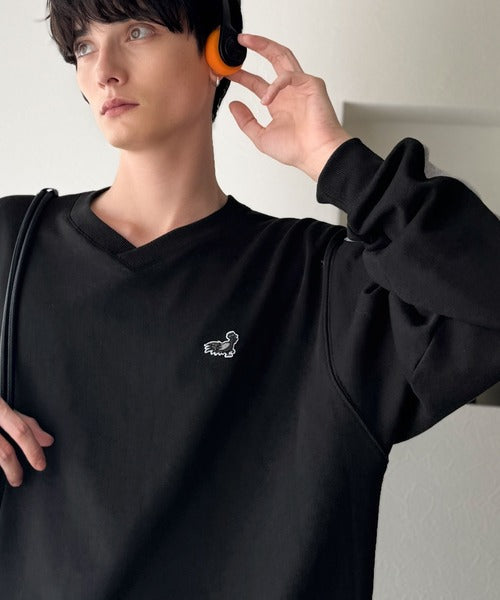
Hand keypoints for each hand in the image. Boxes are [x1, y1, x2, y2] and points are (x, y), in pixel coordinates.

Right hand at [0, 395, 53, 486]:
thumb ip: (21, 419)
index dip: (33, 450)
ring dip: (3, 470)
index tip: (40, 463)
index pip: (20, 430)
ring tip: (9, 478)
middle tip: (19, 478)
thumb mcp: (0, 403)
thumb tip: (45, 439)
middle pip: (3, 451)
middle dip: (14, 469)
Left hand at [226, 33, 353, 181]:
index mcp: (279, 104)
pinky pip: (289, 76)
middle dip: (256, 47)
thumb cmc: (297, 149)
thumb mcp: (261, 137)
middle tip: (239, 42)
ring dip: (265, 46)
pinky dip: (275, 85)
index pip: (258, 83)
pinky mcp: (312, 84)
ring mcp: (301, 86)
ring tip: (248, 42)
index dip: (242, 76)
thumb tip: (234, 105)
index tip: (227, 72)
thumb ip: (246, 121)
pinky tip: (266, 99)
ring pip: (283, 56)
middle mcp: (290, 92)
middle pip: (272, 60)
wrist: (316, 154)